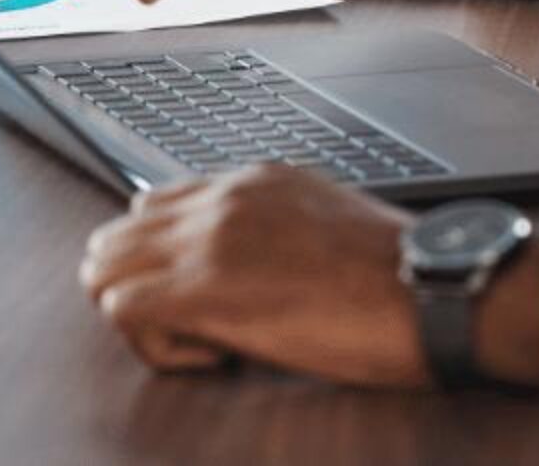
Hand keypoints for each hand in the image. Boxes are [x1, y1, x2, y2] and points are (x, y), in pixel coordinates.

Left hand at [80, 164, 538, 391]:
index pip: (156, 206)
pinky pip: (124, 313)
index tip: (209, 301)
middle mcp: (222, 196)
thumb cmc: (400, 279)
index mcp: (255, 180)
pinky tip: (217, 357)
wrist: (433, 291)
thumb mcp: (329, 226)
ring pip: (105, 271)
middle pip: (117, 236)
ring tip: (206, 342)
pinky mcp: (204, 285)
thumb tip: (254, 269)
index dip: (167, 264)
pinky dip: (158, 348)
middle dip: (141, 290)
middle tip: (196, 328)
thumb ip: (278, 230)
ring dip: (143, 316)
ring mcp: (209, 237)